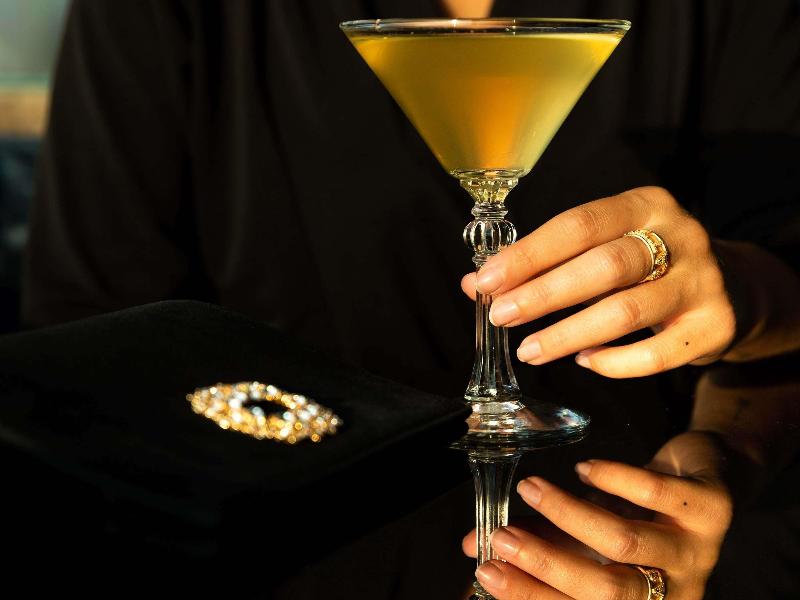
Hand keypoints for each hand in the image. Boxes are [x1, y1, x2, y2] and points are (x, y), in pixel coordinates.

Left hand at [461, 187, 735, 376]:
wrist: (730, 285)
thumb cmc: (646, 263)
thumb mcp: (602, 247)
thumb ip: (543, 262)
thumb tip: (476, 282)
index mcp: (644, 205)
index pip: (578, 224)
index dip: (530, 253)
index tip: (489, 279)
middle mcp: (679, 236)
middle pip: (603, 266)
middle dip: (543, 293)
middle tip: (501, 316)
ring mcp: (702, 281)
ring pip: (626, 312)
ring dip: (568, 334)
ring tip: (529, 350)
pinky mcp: (715, 325)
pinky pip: (656, 354)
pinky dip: (614, 363)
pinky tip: (584, 362)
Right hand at [463, 432, 733, 599]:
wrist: (707, 476)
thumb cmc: (641, 513)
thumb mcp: (587, 534)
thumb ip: (537, 540)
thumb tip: (475, 546)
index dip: (531, 594)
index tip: (487, 570)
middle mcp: (674, 592)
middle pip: (606, 592)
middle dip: (546, 565)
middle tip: (501, 537)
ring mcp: (698, 553)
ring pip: (625, 544)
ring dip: (569, 514)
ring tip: (531, 488)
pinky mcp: (712, 509)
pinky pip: (658, 495)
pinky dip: (614, 480)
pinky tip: (586, 468)